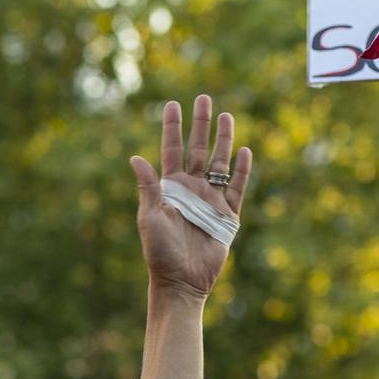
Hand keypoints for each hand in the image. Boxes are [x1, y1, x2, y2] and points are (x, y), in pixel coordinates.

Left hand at [129, 95, 253, 299]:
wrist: (181, 281)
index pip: (172, 150)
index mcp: (170, 188)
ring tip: (228, 116)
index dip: (172, 128)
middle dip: (201, 124)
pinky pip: (237, 188)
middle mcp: (191, 190)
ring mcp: (210, 200)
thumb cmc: (159, 252)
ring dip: (223, 140)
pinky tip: (244, 151)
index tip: (172, 104)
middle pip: (198, 149)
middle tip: (204, 98)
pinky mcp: (228, 216)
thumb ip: (148, 187)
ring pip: (219, 163)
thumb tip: (134, 157)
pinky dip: (241, 170)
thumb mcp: (150, 218)